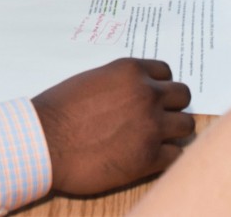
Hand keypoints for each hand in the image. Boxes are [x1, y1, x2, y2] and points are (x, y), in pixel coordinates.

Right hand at [32, 58, 194, 194]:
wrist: (44, 142)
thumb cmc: (58, 110)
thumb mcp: (92, 80)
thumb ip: (119, 83)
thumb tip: (132, 93)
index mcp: (130, 71)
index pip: (166, 72)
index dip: (159, 86)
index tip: (152, 96)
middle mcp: (146, 94)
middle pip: (183, 96)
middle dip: (171, 106)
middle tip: (157, 117)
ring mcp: (151, 126)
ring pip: (186, 125)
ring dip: (173, 131)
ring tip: (155, 139)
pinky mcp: (149, 158)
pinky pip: (176, 155)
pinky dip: (166, 157)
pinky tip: (149, 158)